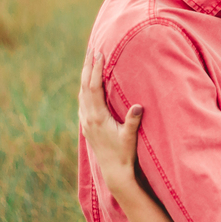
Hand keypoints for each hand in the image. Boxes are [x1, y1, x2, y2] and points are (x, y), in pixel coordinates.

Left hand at [78, 48, 143, 196]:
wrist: (114, 171)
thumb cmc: (125, 154)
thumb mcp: (130, 137)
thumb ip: (133, 121)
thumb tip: (139, 105)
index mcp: (97, 117)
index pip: (94, 88)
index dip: (95, 70)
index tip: (99, 54)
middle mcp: (88, 118)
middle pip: (84, 87)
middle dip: (87, 67)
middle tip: (91, 50)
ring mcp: (86, 122)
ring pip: (82, 93)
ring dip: (85, 76)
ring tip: (89, 62)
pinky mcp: (87, 126)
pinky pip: (83, 102)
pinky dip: (85, 89)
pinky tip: (88, 85)